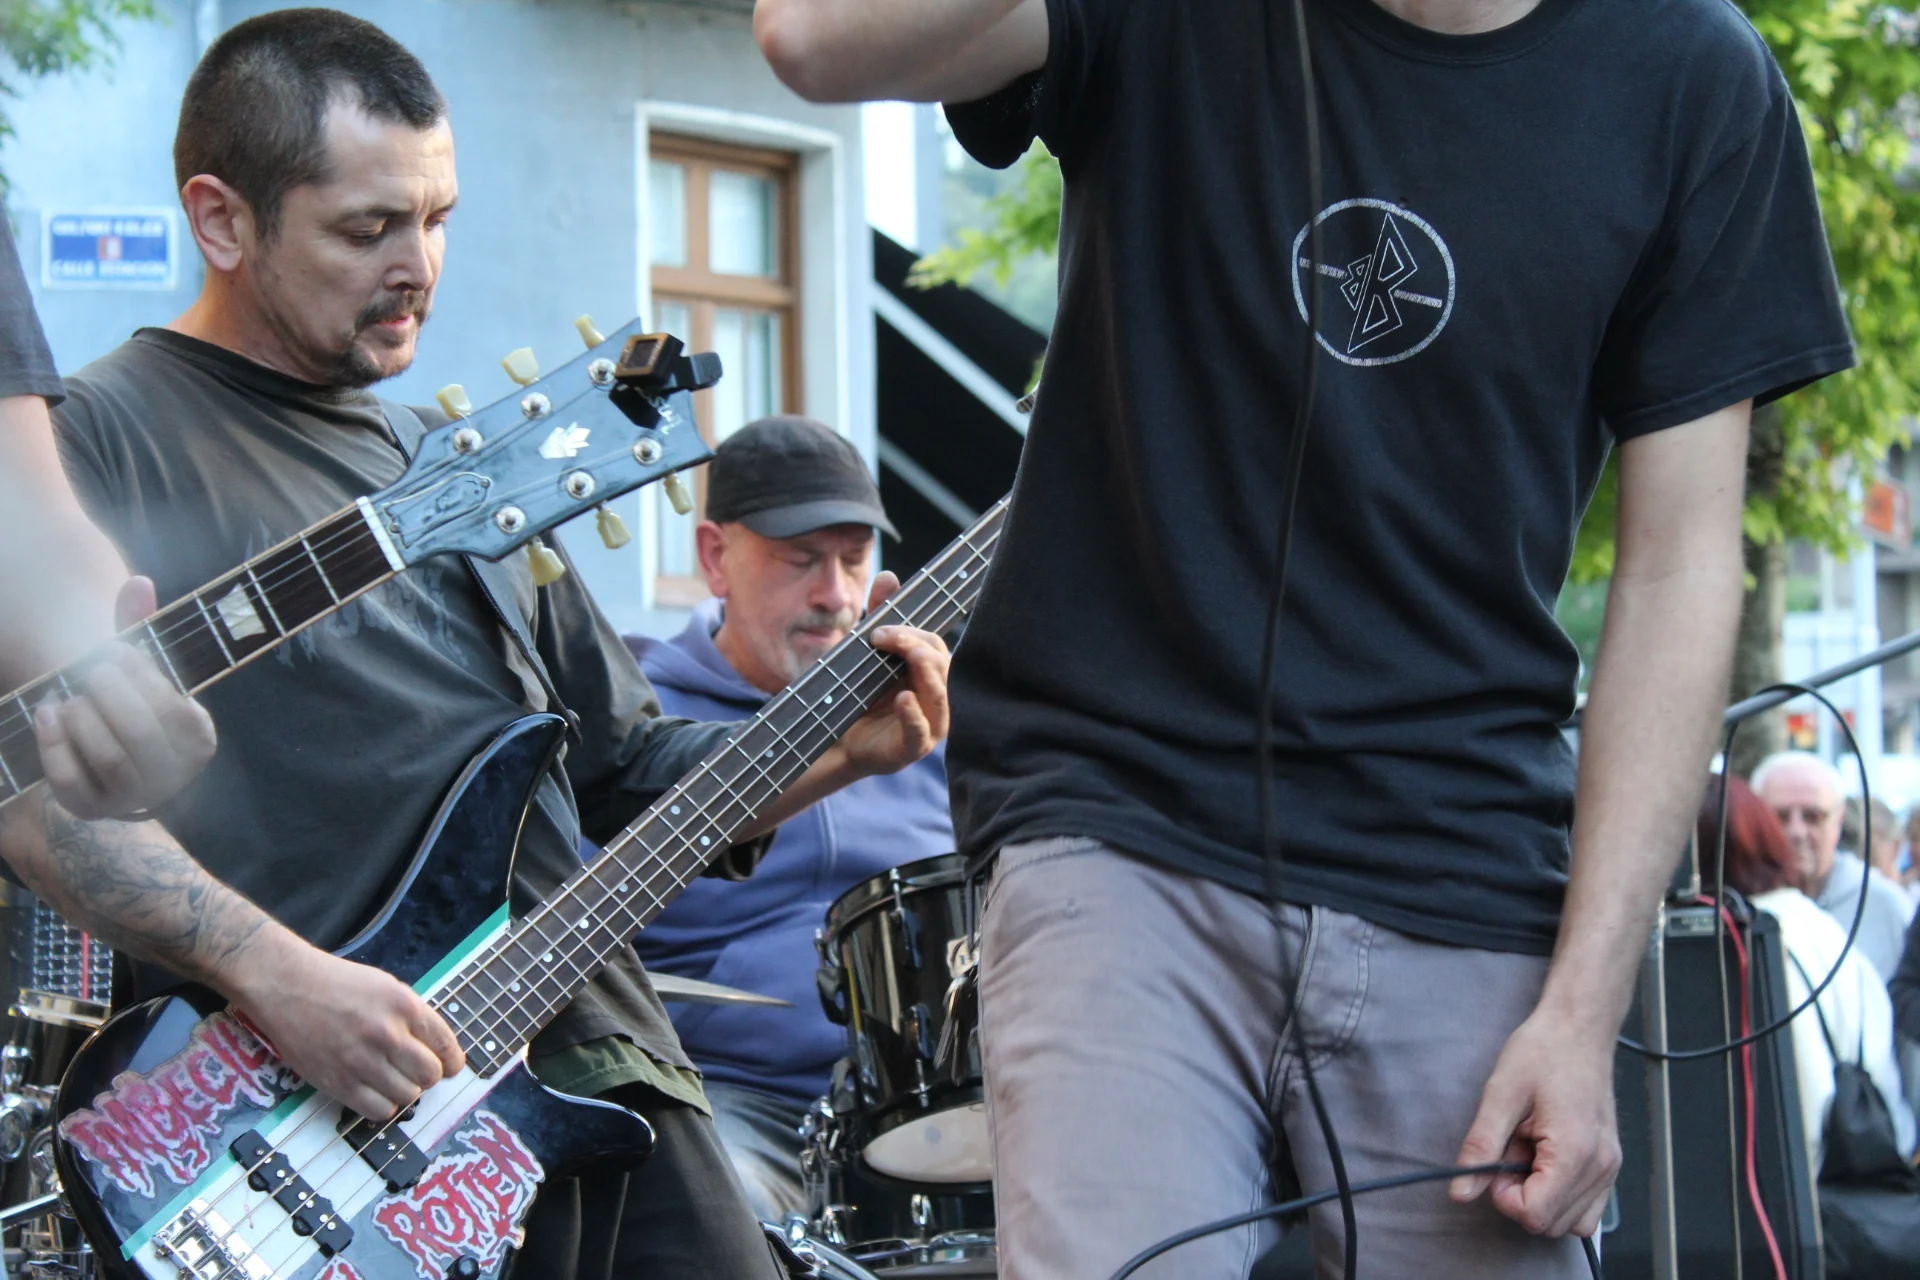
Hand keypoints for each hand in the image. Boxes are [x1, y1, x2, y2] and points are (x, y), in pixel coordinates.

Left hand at [32, 578, 216, 818]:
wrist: (117, 764)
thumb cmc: (135, 706)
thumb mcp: (144, 670)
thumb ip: (141, 629)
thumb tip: (138, 582)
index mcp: (198, 741)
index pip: (175, 709)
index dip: (142, 677)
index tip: (115, 652)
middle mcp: (173, 777)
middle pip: (139, 733)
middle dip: (109, 695)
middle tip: (90, 672)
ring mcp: (132, 798)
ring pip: (107, 758)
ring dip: (82, 720)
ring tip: (70, 696)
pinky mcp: (92, 809)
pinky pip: (70, 782)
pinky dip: (52, 745)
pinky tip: (45, 713)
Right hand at [229, 938, 465, 1120]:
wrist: (288, 986)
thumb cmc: (338, 984)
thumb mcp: (387, 987)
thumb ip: (413, 1017)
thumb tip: (438, 1049)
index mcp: (404, 1006)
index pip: (446, 1045)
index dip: (453, 1061)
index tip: (450, 1066)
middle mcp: (386, 1034)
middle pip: (430, 1075)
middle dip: (428, 1075)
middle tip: (415, 1069)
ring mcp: (361, 1060)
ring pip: (408, 1096)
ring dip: (405, 1090)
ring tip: (391, 1077)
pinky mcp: (337, 1082)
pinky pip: (379, 1110)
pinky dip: (383, 1104)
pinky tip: (375, 1090)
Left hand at [834, 572, 950, 776]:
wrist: (835, 736)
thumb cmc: (858, 694)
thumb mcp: (865, 651)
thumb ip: (880, 615)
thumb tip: (889, 575)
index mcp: (931, 674)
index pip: (935, 646)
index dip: (912, 633)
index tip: (878, 628)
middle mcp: (937, 697)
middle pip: (941, 665)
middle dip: (916, 646)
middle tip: (883, 637)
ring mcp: (929, 724)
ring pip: (939, 695)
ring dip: (924, 672)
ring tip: (907, 656)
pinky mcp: (913, 747)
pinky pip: (921, 730)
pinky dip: (913, 714)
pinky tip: (903, 698)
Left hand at [1448, 1008, 1620, 1237]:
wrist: (1578, 1029)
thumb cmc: (1543, 1052)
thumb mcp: (1500, 1094)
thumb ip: (1480, 1147)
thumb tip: (1461, 1190)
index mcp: (1574, 1151)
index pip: (1535, 1214)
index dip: (1504, 1197)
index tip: (1494, 1166)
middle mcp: (1600, 1166)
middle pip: (1551, 1224)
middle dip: (1520, 1197)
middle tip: (1509, 1152)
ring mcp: (1609, 1167)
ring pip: (1570, 1222)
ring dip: (1540, 1198)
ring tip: (1528, 1152)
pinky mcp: (1609, 1164)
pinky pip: (1586, 1207)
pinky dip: (1560, 1197)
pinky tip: (1545, 1161)